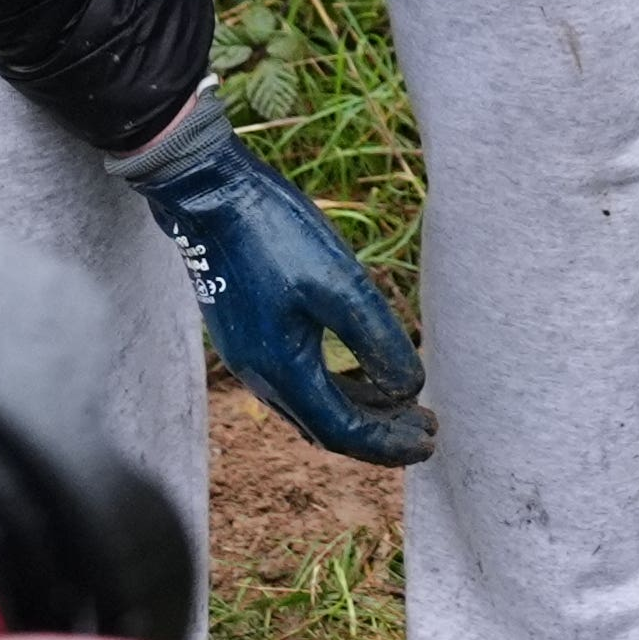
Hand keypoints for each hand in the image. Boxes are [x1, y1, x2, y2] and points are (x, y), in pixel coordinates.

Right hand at [122, 99, 434, 466]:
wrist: (208, 196)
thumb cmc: (275, 233)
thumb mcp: (339, 282)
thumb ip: (376, 338)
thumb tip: (409, 388)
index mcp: (283, 370)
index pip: (344, 431)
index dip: (389, 443)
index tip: (429, 441)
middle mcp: (260, 376)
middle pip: (327, 427)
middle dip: (379, 433)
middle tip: (425, 428)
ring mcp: (248, 357)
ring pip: (311, 406)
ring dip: (359, 411)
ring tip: (401, 404)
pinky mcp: (246, 336)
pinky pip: (296, 382)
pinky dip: (334, 388)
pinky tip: (358, 373)